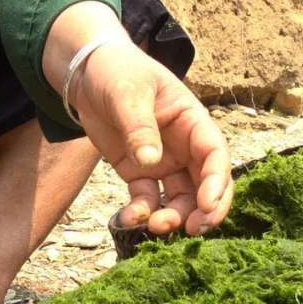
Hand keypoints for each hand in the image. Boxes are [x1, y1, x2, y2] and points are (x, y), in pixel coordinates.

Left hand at [43, 1, 232, 235]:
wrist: (86, 74)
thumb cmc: (116, 72)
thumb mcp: (127, 93)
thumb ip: (139, 127)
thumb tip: (150, 162)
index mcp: (192, 120)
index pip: (215, 154)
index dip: (216, 182)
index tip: (207, 205)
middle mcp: (185, 145)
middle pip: (207, 183)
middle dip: (206, 210)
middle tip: (195, 230)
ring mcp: (164, 162)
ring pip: (181, 198)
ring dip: (174, 217)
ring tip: (154, 226)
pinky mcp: (140, 174)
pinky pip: (148, 200)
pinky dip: (142, 213)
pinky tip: (127, 218)